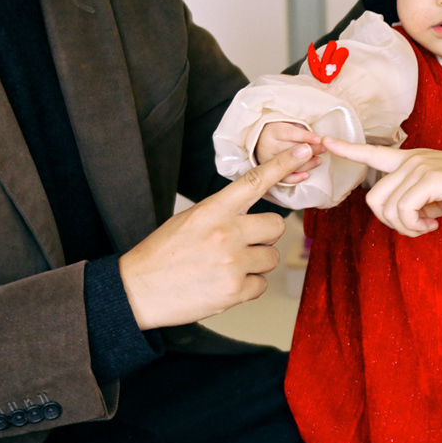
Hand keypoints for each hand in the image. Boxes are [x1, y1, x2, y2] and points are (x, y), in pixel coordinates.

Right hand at [118, 145, 310, 328]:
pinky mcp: (235, 291)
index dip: (283, 164)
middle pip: (276, 225)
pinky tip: (224, 284)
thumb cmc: (163, 254)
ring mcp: (233, 263)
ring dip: (256, 263)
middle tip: (242, 244)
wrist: (138, 290)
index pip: (255, 180)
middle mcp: (226, 233)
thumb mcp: (190, 219)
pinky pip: (262, 284)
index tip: (303, 151)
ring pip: (271, 257)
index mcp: (213, 210)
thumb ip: (223, 213)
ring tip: (226, 267)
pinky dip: (248, 286)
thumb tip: (253, 216)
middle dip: (265, 235)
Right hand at [254, 121, 322, 182]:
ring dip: (306, 164)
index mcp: (271, 131)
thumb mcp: (289, 125)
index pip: (289, 133)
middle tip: (322, 149)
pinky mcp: (268, 173)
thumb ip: (300, 130)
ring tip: (318, 160)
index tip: (318, 139)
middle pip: (289, 149)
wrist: (264, 142)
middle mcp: (266, 146)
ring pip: (287, 165)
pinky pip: (283, 179)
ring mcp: (266, 161)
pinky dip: (296, 178)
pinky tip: (307, 174)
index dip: (305, 136)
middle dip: (309, 150)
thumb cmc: (283, 132)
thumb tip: (317, 140)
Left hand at [321, 138, 441, 236]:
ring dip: (405, 227)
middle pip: (373, 198)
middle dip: (390, 222)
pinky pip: (404, 211)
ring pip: (386, 208)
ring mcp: (419, 167)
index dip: (347, 149)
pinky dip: (414, 226)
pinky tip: (433, 225)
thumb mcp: (441, 197)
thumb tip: (407, 217)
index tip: (324, 142)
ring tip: (427, 226)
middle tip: (417, 227)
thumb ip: (419, 201)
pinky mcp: (430, 179)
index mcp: (412, 160)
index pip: (372, 152)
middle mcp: (411, 160)